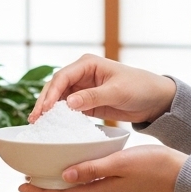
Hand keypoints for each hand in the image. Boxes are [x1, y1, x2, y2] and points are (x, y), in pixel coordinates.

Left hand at [17, 145, 187, 191]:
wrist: (182, 175)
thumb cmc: (154, 165)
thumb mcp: (121, 161)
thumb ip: (92, 168)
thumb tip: (64, 175)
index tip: (22, 184)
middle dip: (48, 189)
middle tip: (29, 177)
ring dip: (63, 185)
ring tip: (48, 172)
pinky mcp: (122, 191)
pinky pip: (93, 188)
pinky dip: (80, 180)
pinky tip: (78, 168)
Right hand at [30, 54, 176, 123]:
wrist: (155, 99)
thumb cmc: (140, 87)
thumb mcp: (117, 91)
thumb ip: (92, 96)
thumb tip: (68, 103)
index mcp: (88, 64)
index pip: (62, 77)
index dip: (50, 93)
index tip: (43, 110)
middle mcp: (82, 74)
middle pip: (56, 87)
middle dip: (44, 102)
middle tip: (35, 120)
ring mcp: (83, 89)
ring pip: (59, 99)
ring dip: (49, 111)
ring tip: (38, 126)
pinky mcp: (87, 103)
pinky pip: (69, 109)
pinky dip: (60, 117)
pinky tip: (53, 128)